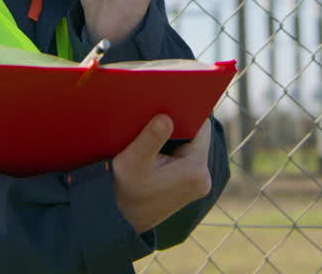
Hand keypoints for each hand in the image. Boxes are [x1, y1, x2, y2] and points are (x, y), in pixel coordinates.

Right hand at [112, 115, 212, 233]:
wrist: (118, 220)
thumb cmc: (123, 191)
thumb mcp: (132, 161)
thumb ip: (151, 138)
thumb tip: (166, 117)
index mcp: (196, 171)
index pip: (200, 126)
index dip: (185, 111)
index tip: (168, 102)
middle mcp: (203, 178)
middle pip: (196, 136)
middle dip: (178, 124)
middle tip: (157, 112)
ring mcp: (198, 184)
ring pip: (190, 146)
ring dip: (174, 137)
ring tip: (152, 129)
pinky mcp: (190, 186)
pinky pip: (185, 157)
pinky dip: (172, 149)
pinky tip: (154, 147)